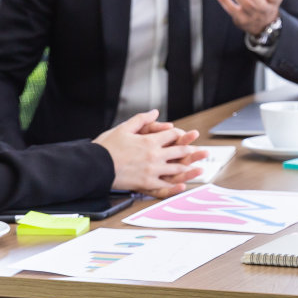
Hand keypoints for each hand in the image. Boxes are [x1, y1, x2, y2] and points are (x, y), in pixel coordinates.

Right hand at [92, 110, 206, 196]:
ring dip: (189, 168)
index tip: (187, 136)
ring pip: (175, 169)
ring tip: (199, 168)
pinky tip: (183, 185)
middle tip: (202, 152)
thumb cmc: (107, 147)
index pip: (172, 136)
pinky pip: (164, 185)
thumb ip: (142, 119)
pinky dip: (175, 185)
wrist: (95, 165)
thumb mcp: (124, 127)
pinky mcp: (146, 183)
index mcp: (150, 141)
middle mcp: (154, 156)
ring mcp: (152, 171)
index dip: (181, 135)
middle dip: (192, 151)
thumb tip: (155, 112)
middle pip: (179, 152)